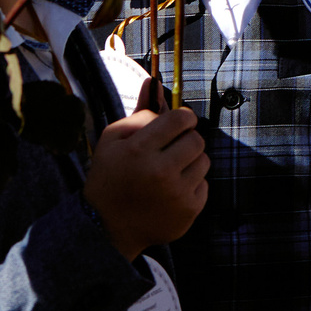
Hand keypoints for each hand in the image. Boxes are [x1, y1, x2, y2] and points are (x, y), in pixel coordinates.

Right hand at [81, 98, 207, 259]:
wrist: (106, 227)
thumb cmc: (109, 177)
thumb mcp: (112, 141)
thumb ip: (138, 113)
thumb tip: (154, 83)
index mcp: (139, 151)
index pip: (181, 118)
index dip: (181, 119)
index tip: (175, 125)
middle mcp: (160, 172)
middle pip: (197, 139)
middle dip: (185, 141)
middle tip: (168, 152)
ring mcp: (177, 193)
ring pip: (204, 161)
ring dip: (189, 163)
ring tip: (166, 173)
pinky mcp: (190, 210)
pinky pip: (204, 184)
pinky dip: (191, 185)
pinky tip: (169, 193)